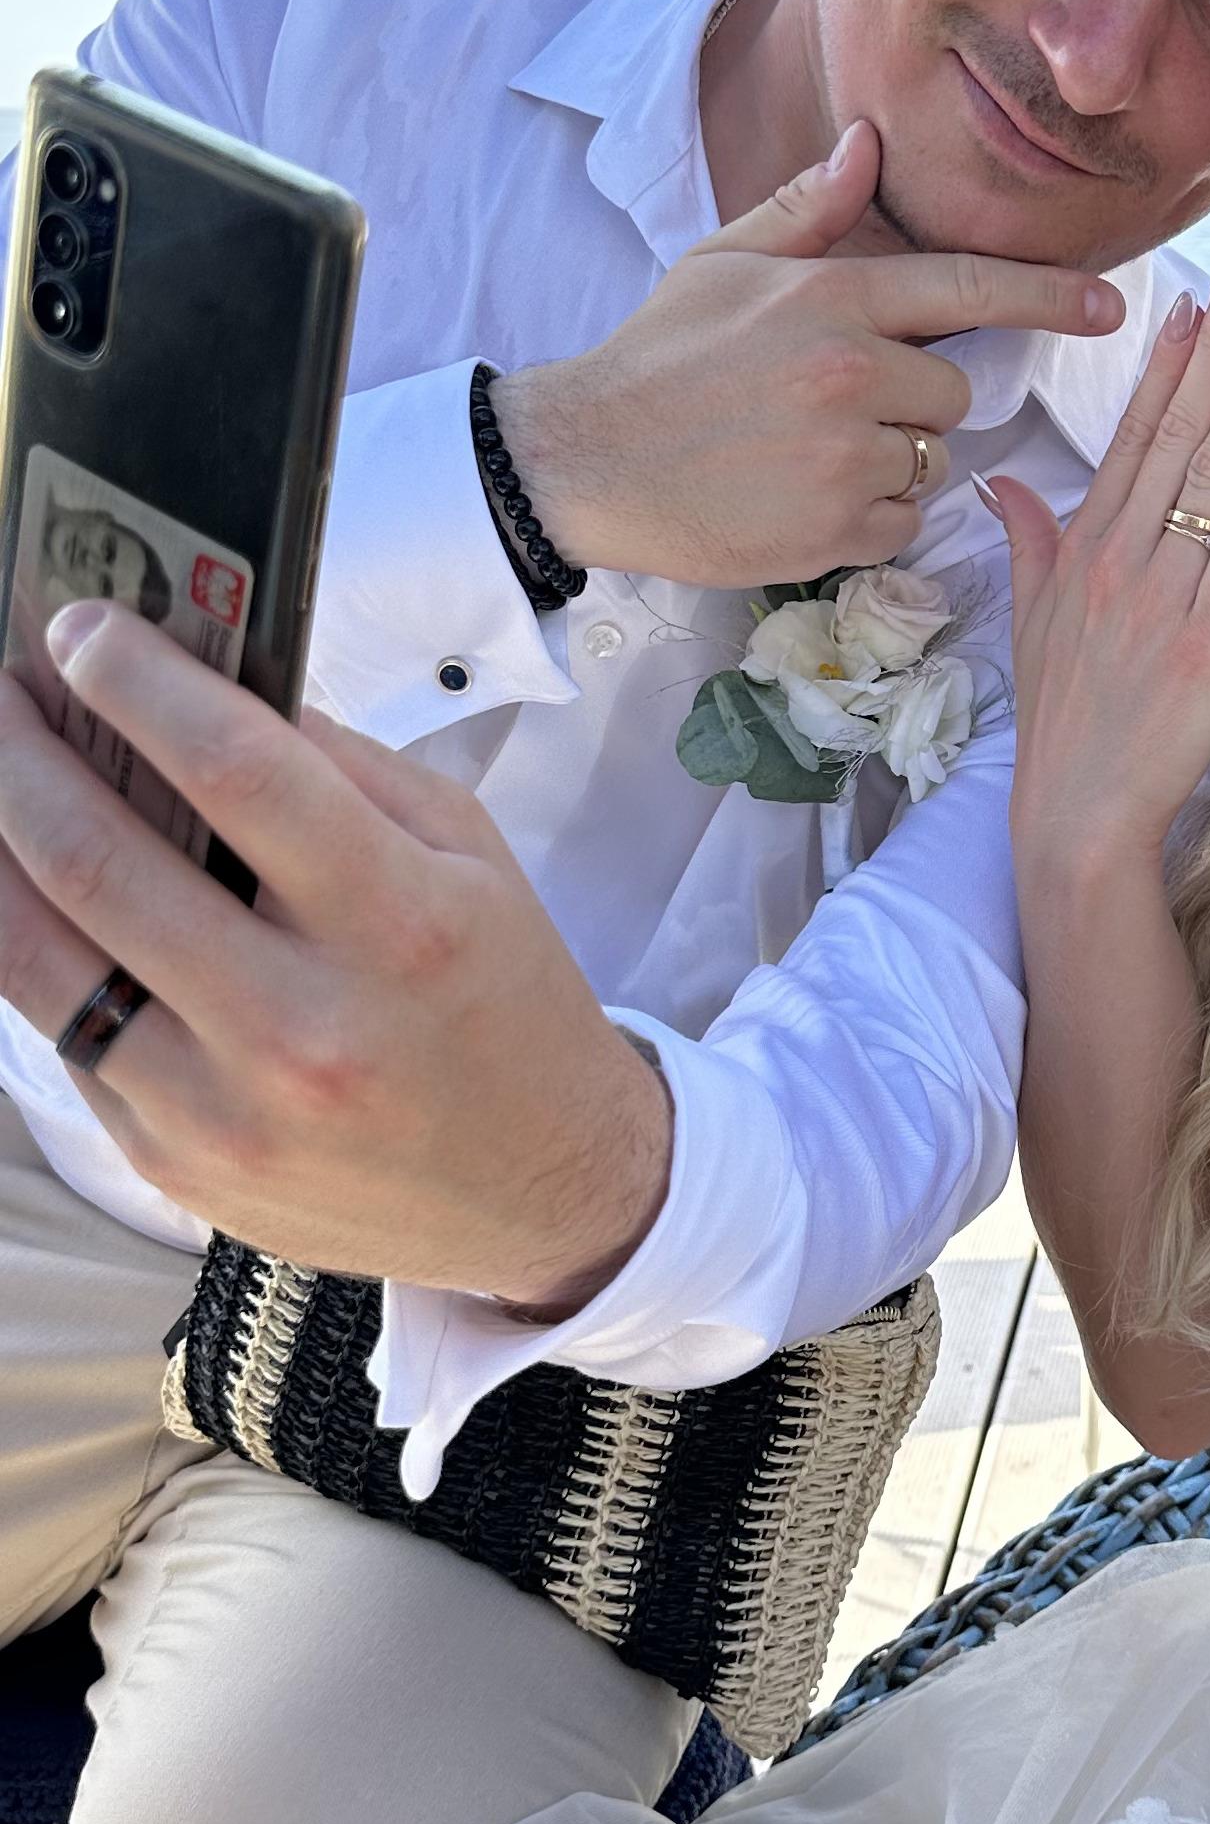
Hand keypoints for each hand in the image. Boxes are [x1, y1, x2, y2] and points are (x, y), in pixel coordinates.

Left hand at [0, 604, 671, 1309]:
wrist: (542, 1192)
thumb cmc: (503, 1006)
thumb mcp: (468, 859)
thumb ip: (341, 769)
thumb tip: (203, 685)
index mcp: (401, 926)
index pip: (236, 771)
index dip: (139, 683)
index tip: (81, 631)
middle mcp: (302, 1029)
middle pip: (100, 859)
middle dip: (22, 753)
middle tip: (3, 692)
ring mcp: (223, 1111)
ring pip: (38, 957)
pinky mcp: (172, 1163)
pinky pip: (65, 1034)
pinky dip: (34, 946)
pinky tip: (36, 890)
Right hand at [496, 120, 1126, 588]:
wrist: (588, 459)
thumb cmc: (658, 358)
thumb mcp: (723, 264)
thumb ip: (806, 211)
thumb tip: (866, 143)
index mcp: (833, 299)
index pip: (969, 288)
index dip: (1048, 296)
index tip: (1111, 305)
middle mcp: (852, 373)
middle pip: (952, 394)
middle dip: (909, 404)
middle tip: (825, 407)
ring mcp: (848, 456)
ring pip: (928, 462)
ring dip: (887, 464)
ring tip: (801, 454)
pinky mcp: (838, 528)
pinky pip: (902, 523)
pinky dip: (864, 518)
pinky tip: (798, 498)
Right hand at [984, 259, 1209, 873]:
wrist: (1076, 816)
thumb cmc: (1062, 724)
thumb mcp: (1031, 623)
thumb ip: (1026, 544)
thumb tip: (1006, 486)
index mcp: (1081, 547)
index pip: (1130, 433)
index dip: (1166, 363)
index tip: (1194, 300)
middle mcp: (1118, 559)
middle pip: (1175, 434)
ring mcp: (1161, 596)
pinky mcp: (1205, 640)